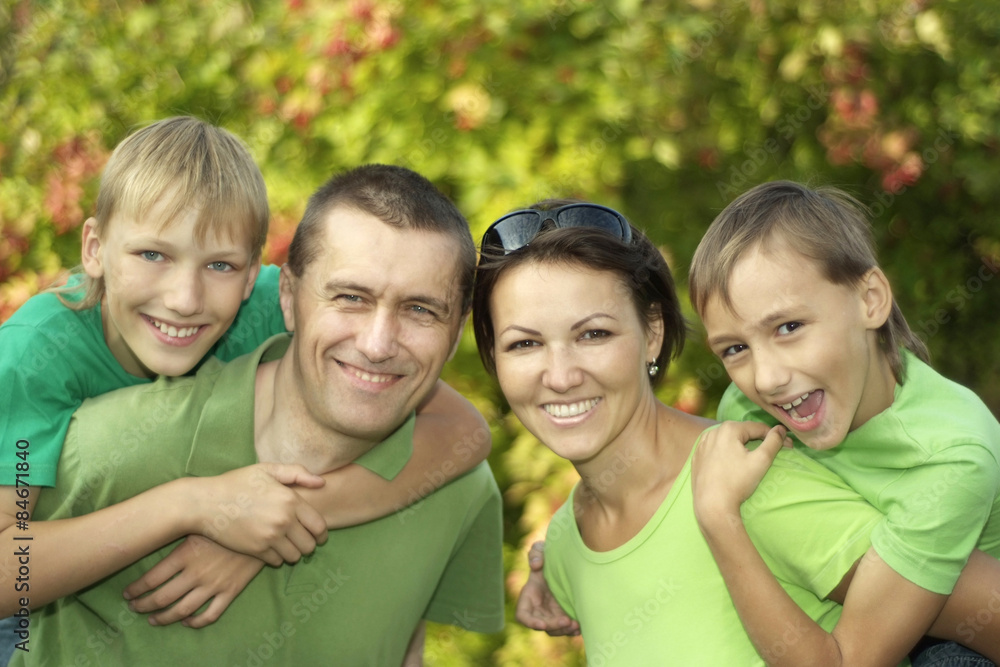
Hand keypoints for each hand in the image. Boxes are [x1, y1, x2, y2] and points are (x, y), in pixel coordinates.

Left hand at [123, 535, 265, 627]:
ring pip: (182, 610)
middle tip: (135, 608)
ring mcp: (214, 584)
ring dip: (164, 618)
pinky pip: (210, 614)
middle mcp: (196, 573)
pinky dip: (196, 622)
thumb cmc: (227, 519)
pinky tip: (188, 621)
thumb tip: (152, 532)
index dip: (136, 589)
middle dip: (144, 606)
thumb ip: (178, 531)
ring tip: (154, 619)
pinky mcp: (230, 591)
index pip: (151, 579)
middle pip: (162, 598)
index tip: (128, 594)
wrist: (261, 525)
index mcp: (185, 555)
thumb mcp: (199, 522)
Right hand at [193, 462, 328, 565]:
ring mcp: (269, 537)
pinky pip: (277, 561)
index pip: (319, 526)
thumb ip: (297, 473)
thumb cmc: (236, 483)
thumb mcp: (267, 470)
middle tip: (302, 540)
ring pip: (295, 556)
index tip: (318, 535)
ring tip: (287, 544)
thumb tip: (322, 482)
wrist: (205, 503)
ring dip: (294, 552)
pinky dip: (277, 557)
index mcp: (290, 500)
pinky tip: (271, 548)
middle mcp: (283, 520)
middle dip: (309, 544)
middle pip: (310, 545)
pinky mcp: (256, 550)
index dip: (322, 533)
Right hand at [515, 542, 579, 635]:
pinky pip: (566, 628)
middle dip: (554, 626)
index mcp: (529, 595)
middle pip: (542, 625)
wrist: (565, 561)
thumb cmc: (548, 554)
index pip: (522, 615)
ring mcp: (551, 613)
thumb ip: (535, 553)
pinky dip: (572, 630)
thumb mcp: (540, 549)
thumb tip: (535, 566)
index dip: (530, 622)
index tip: (542, 624)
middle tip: (567, 621)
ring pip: (555, 629)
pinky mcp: (564, 614)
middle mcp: (538, 608)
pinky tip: (581, 626)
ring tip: (576, 624)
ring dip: (564, 630)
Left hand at [691, 421, 788, 529]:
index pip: (757, 428)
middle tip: (773, 451)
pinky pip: (716, 450)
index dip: (774, 436)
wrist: (712, 505)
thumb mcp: (761, 460)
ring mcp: (702, 444)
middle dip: (758, 440)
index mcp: (728, 429)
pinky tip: (733, 463)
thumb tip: (780, 429)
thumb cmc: (738, 482)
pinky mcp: (697, 457)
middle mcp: (712, 432)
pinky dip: (726, 452)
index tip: (788, 446)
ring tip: (754, 456)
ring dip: (742, 445)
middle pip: (742, 433)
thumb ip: (773, 442)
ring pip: (728, 440)